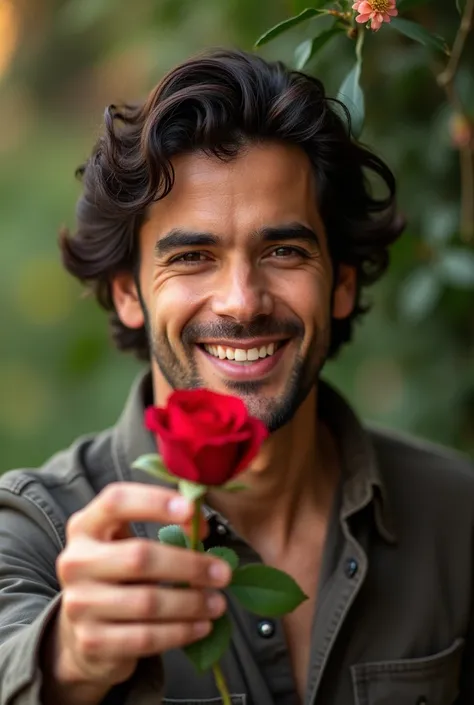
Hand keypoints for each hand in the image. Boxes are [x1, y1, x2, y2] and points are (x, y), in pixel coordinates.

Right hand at [54, 483, 230, 688]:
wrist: (83, 631)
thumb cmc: (118, 573)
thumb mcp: (126, 541)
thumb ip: (158, 527)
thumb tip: (201, 525)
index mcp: (85, 526)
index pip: (116, 501)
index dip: (154, 502)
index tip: (192, 510)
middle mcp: (76, 562)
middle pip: (139, 557)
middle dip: (189, 565)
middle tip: (223, 572)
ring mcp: (79, 604)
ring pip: (147, 601)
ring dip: (191, 603)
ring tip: (218, 603)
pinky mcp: (91, 642)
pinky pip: (145, 638)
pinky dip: (180, 632)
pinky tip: (201, 626)